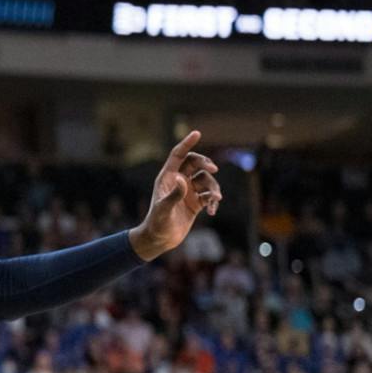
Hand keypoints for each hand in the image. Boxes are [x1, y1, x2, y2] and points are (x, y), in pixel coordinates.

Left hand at [131, 130, 220, 259]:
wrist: (160, 239)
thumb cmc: (157, 223)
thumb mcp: (164, 209)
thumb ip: (174, 195)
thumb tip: (183, 180)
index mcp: (166, 177)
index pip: (178, 155)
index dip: (187, 143)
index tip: (197, 133)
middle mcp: (178, 181)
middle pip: (195, 164)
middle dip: (205, 164)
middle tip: (213, 170)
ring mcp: (188, 191)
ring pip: (206, 180)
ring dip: (213, 188)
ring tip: (215, 200)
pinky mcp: (195, 202)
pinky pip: (209, 195)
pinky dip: (213, 201)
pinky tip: (212, 211)